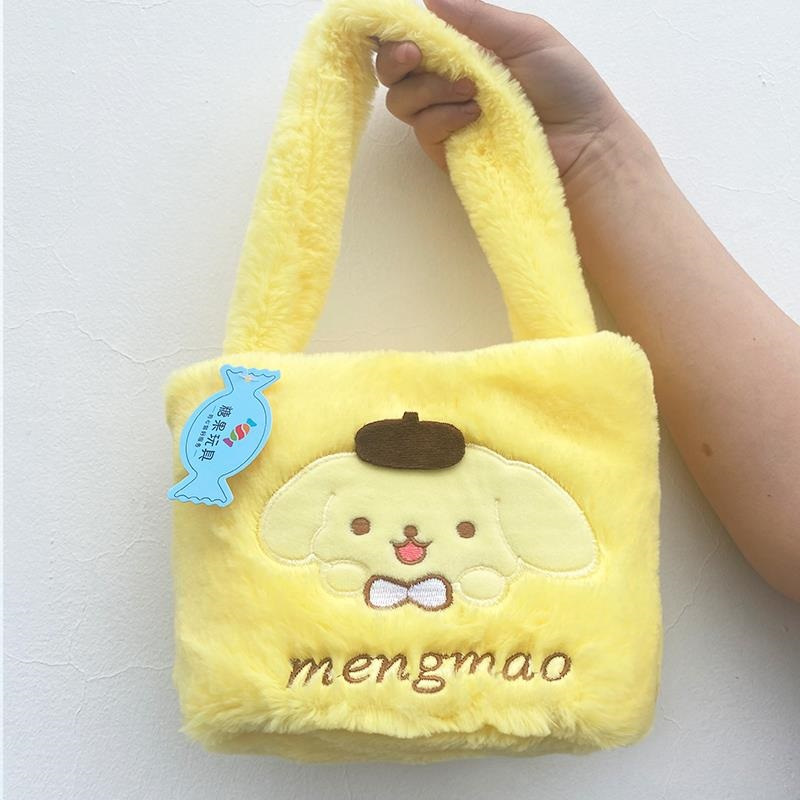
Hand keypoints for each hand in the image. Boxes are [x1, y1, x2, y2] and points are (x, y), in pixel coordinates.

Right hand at [376, 0, 627, 184]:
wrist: (584, 141)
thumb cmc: (565, 84)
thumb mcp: (526, 36)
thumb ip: (477, 17)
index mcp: (464, 50)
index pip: (414, 38)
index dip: (398, 33)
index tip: (406, 32)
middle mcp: (448, 83)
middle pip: (394, 72)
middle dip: (395, 59)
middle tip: (415, 54)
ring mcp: (446, 120)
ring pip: (402, 102)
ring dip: (429, 90)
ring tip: (472, 91)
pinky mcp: (450, 152)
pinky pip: (424, 132)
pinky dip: (442, 119)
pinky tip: (473, 116)